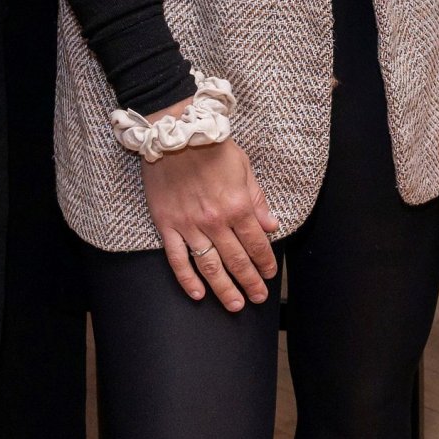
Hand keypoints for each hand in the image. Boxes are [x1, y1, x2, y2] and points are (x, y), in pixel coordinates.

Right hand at [139, 100, 277, 311]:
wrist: (175, 133)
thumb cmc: (213, 147)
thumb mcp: (244, 168)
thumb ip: (257, 200)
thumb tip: (271, 227)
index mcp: (237, 205)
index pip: (256, 243)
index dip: (265, 262)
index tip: (270, 276)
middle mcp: (215, 221)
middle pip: (235, 260)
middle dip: (249, 282)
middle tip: (258, 299)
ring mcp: (189, 225)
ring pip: (209, 266)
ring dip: (224, 289)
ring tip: (235, 305)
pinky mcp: (167, 225)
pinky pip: (177, 259)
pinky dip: (187, 279)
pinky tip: (197, 294)